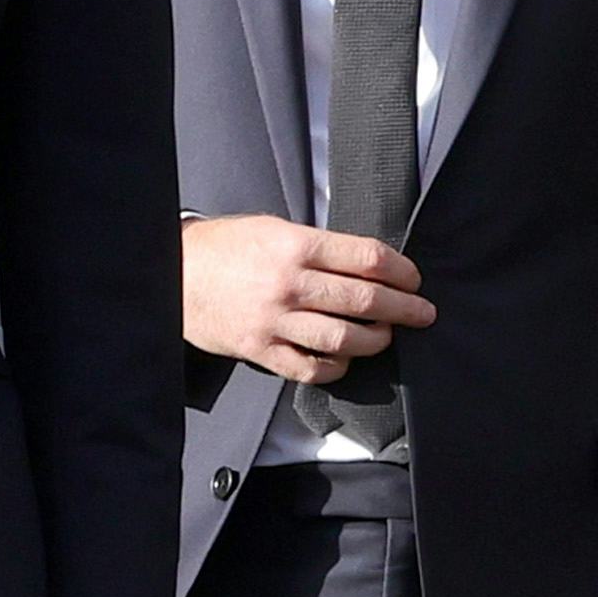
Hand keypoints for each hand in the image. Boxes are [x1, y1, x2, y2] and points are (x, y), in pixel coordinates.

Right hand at [181, 214, 433, 384]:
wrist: (175, 273)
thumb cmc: (227, 247)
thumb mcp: (274, 228)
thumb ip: (318, 245)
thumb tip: (368, 263)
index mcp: (296, 245)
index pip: (367, 258)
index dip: (401, 270)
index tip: (413, 279)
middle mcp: (289, 283)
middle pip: (364, 299)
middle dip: (403, 308)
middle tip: (422, 313)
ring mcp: (275, 321)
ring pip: (343, 339)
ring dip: (375, 339)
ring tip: (385, 335)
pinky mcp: (261, 351)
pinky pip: (311, 368)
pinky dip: (336, 367)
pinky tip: (345, 358)